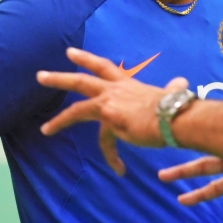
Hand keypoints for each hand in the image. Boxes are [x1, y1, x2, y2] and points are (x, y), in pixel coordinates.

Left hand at [37, 48, 188, 173]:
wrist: (176, 116)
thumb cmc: (178, 107)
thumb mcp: (172, 93)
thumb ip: (172, 89)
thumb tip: (182, 84)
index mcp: (128, 84)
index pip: (104, 67)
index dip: (87, 59)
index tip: (70, 54)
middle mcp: (115, 91)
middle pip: (81, 81)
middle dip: (59, 79)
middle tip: (40, 76)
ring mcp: (110, 104)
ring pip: (78, 109)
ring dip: (59, 120)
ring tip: (45, 130)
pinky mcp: (111, 120)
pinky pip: (106, 143)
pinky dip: (112, 157)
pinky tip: (118, 169)